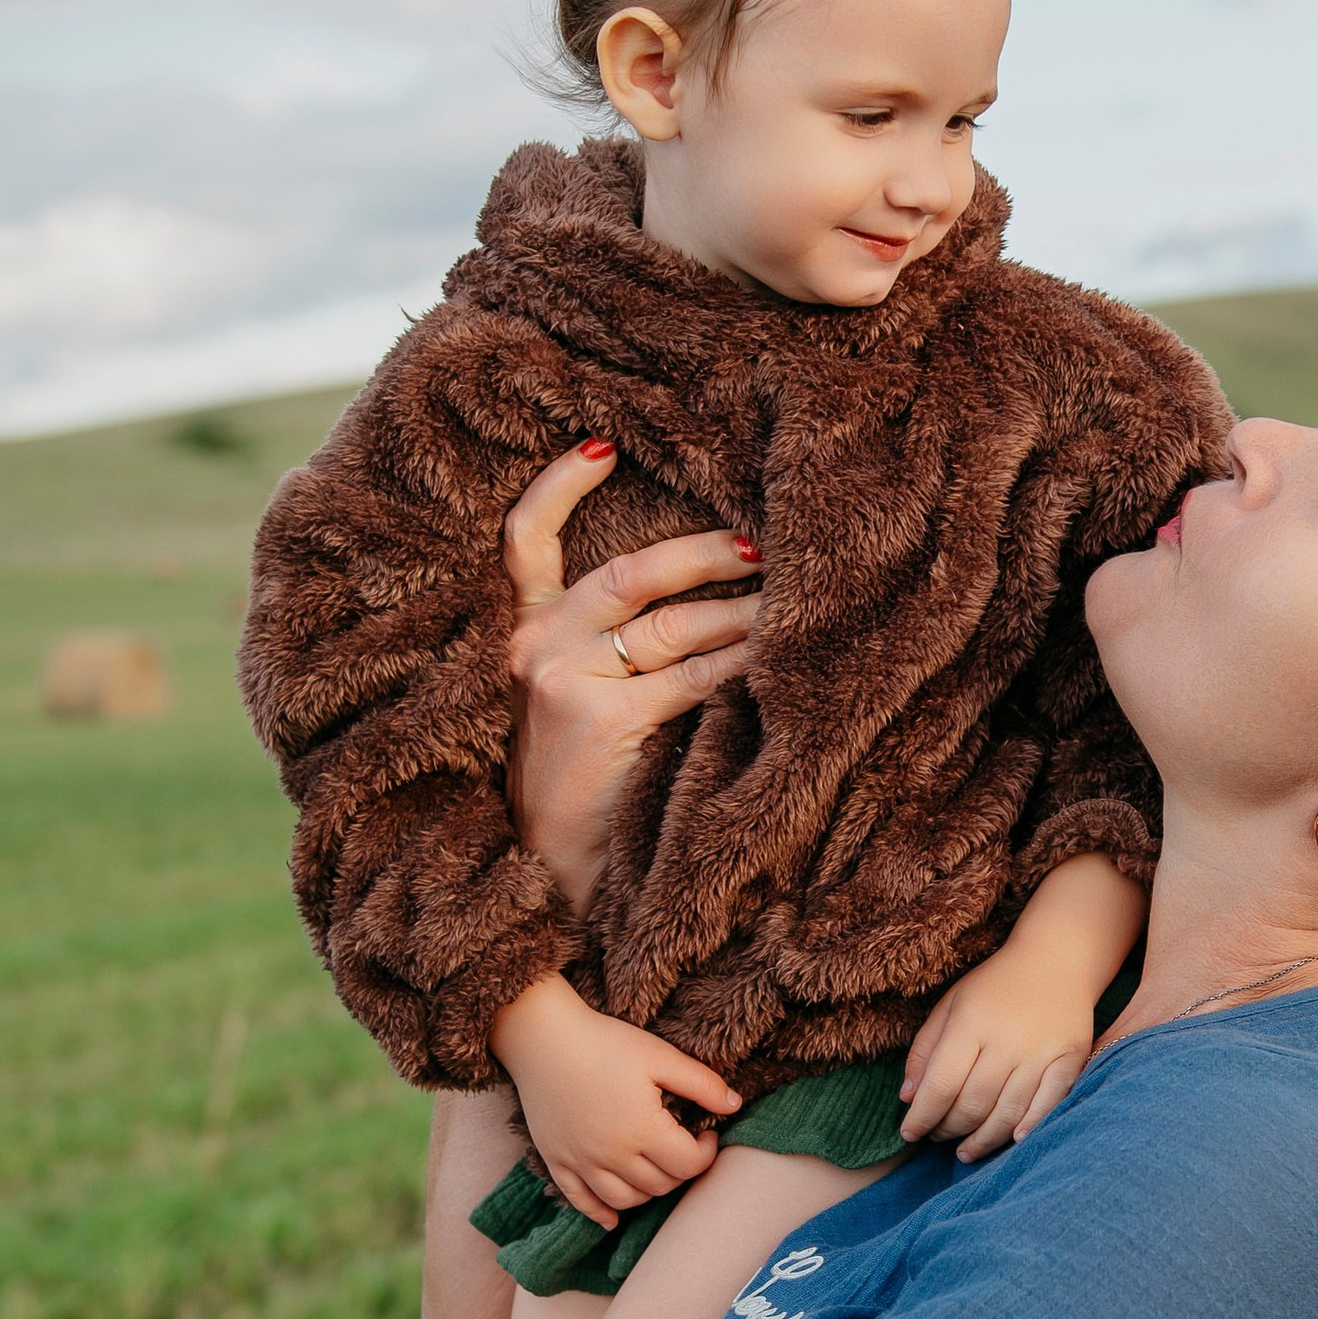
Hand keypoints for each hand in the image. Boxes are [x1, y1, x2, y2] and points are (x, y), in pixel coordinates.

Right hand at [491, 972, 742, 1224]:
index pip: (689, 1165)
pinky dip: (601, 1214)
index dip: (706, 1153)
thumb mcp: (660, 1055)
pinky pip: (582, 1202)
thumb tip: (734, 1105)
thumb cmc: (604, 1042)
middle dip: (680, 1170)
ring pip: (626, 1200)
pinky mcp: (557, 1162)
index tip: (706, 1134)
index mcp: (643, 1130)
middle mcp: (613, 1155)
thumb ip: (702, 1084)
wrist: (543, 1037)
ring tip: (655, 1168)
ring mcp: (582, 1163)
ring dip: (649, 1192)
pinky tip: (613, 1218)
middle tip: (681, 1148)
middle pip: (661, 1185)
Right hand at [503, 444, 761, 907]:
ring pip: (675, 624)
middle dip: (708, 551)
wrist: (544, 874)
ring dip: (744, 612)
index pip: (524, 542)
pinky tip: (777, 659)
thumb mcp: (569, 703)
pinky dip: (743, 664)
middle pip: (633, 573)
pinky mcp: (601, 721)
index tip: (604, 444)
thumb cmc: (575, 789)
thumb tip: (709, 593)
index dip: (559, 487)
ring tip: (795, 602)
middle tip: (766, 542)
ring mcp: (565, 682)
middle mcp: (536, 647)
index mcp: (523, 635)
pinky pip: (693, 677)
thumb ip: (607, 647)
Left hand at [900, 943, 1098, 1162]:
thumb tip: (909, 1098)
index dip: (922, 1116)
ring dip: (983, 1140)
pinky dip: (1030, 1126)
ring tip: (966, 1151)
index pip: (941, 1085)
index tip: (909, 1132)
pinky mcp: (1071, 1057)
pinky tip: (1011, 1140)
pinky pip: (1050, 1103)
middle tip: (938, 1137)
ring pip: (1008, 1112)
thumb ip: (926, 1050)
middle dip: (949, 1129)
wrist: (1056, 959)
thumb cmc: (995, 986)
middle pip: (973, 1104)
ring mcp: (1041, 1051)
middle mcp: (1006, 1040)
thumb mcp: (951, 1006)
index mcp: (970, 1023)